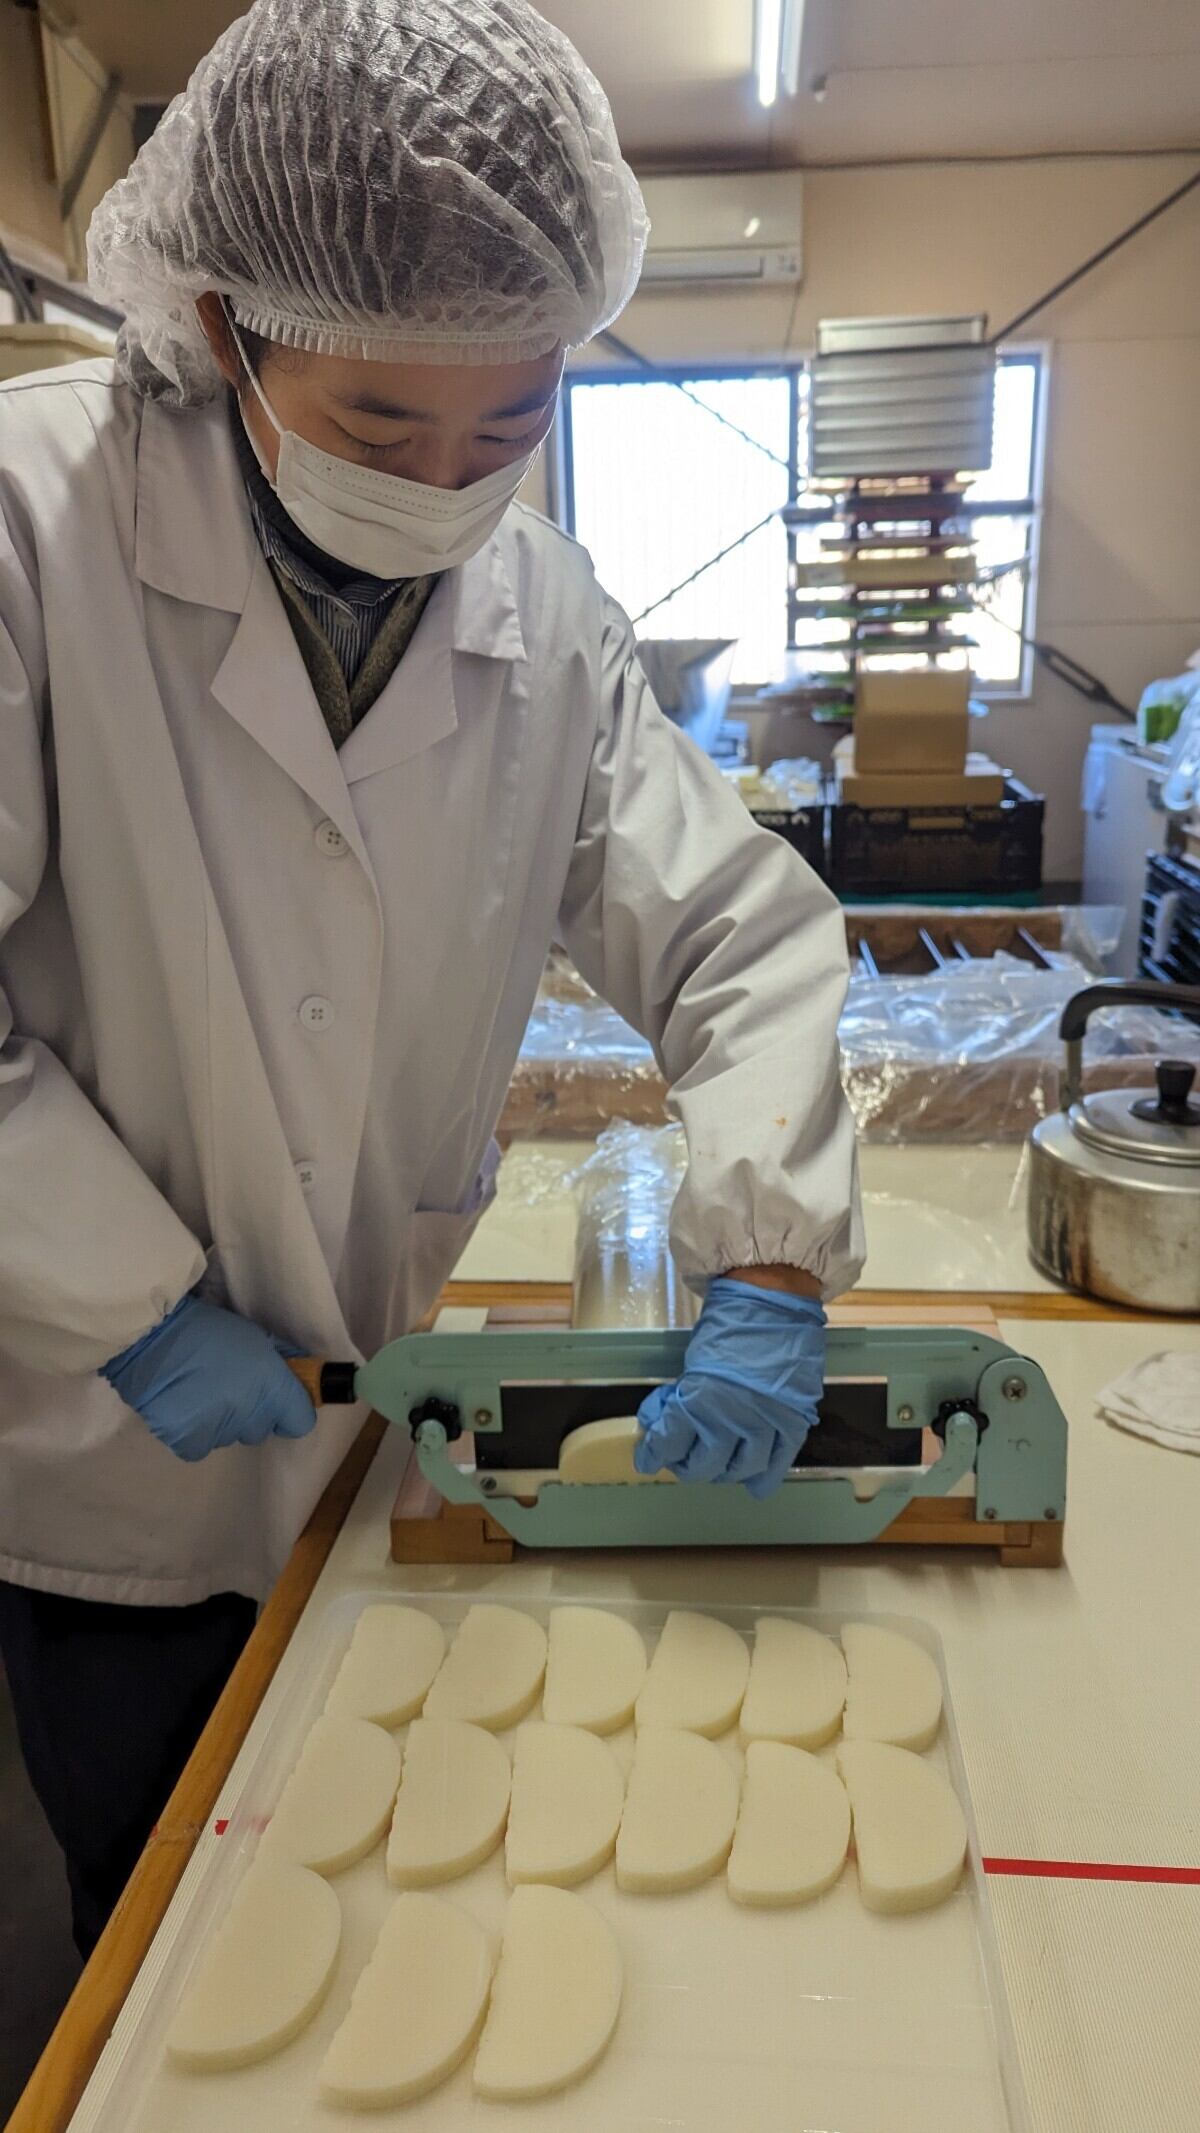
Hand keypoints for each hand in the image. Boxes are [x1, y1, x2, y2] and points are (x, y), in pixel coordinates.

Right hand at [99, 1295, 316, 1462]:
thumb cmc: (207, 1329)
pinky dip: (194, 1433)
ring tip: (199, 1392)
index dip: (291, 1411)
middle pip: (262, 1429)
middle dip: (252, 1413)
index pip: (300, 1422)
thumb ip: (282, 1361)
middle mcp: (250, 1413)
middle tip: (229, 1387)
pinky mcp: (188, 1442)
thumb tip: (301, 1376)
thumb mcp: (255, 1336)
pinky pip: (200, 1447)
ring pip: (231, 1437)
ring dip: (222, 1422)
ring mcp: (219, 1431)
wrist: (151, 1336)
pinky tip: (183, 1407)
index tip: (278, 1402)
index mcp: (271, 1385)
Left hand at [635, 1277, 824, 1497]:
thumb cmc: (729, 1323)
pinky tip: (753, 1485)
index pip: (668, 1443)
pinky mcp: (792, 1423)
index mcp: (700, 1399)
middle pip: (703, 1466)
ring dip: (720, 1472)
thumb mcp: (693, 1360)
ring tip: (713, 1465)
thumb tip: (661, 1421)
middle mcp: (732, 1420)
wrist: (775, 1302)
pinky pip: (778, 1463)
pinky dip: (763, 1479)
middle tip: (680, 1458)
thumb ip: (681, 1397)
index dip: (653, 1453)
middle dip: (685, 1465)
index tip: (646, 1457)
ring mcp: (767, 1424)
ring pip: (738, 1470)